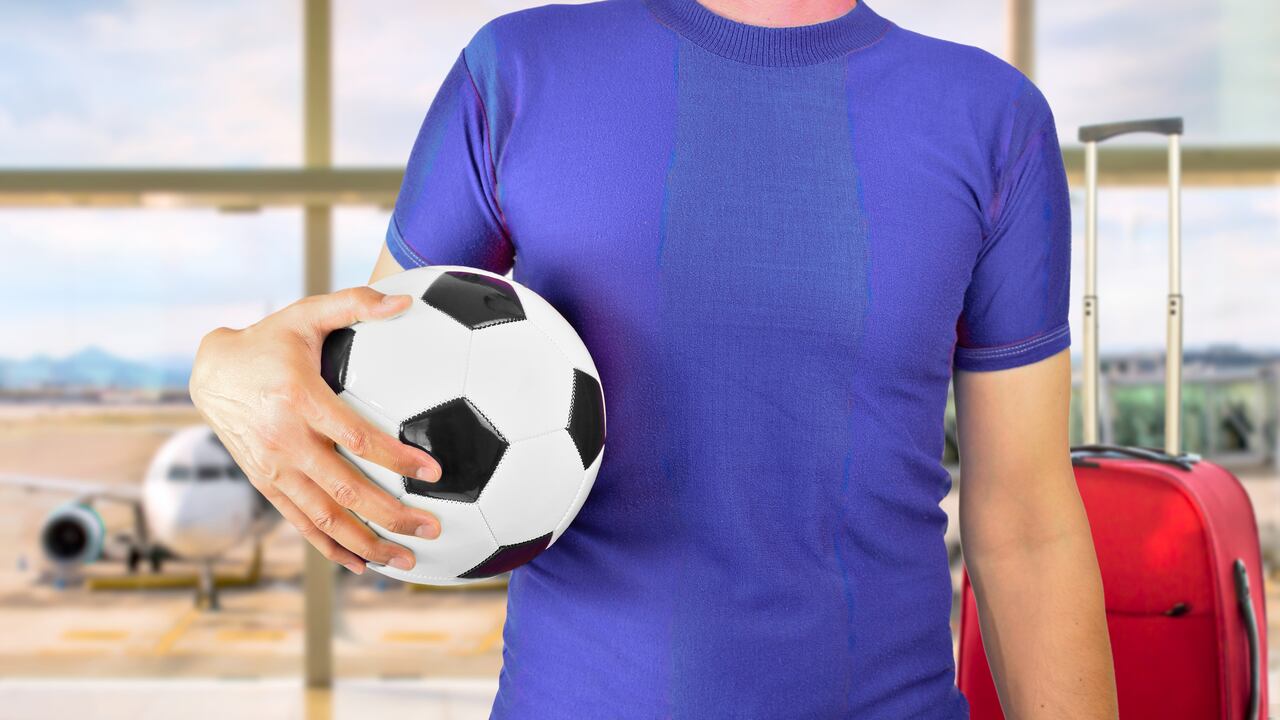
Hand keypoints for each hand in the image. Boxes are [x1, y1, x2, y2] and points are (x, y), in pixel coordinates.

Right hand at [189, 287, 442, 574]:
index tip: (434, 473)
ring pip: (324, 519)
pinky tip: (365, 564)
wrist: (210, 372)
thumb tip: (405, 299)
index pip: (356, 438)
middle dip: (391, 515)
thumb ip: (356, 303)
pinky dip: (332, 548)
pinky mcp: (266, 485)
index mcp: (300, 400)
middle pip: (345, 490)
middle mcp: (284, 442)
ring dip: (367, 543)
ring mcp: (272, 469)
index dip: (396, 458)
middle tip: (433, 529)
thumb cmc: (270, 340)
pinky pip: (302, 524)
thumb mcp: (307, 313)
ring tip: (407, 562)